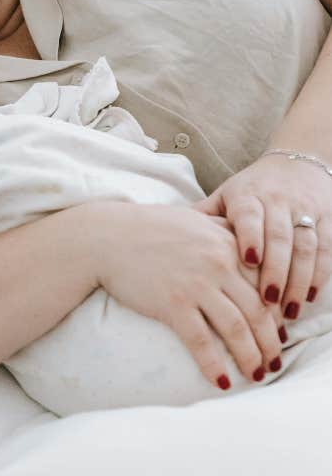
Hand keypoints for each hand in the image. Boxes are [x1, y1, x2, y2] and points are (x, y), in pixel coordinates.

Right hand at [91, 201, 284, 387]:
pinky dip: (213, 364)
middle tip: (274, 362)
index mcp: (229, 244)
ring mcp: (196, 286)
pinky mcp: (172, 304)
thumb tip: (242, 246)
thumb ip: (223, 230)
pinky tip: (221, 382)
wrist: (107, 237)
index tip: (279, 334)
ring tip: (256, 375)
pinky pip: (200, 341)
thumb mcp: (195, 220)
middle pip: (258, 311)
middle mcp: (219, 265)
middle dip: (270, 342)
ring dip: (250, 357)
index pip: (265, 284)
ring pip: (236, 328)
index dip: (276, 314)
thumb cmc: (147, 228)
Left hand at [192, 154, 331, 320]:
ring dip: (298, 280)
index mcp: (248, 196)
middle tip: (267, 303)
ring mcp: (306, 210)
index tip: (247, 262)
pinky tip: (308, 297)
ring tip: (288, 312)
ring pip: (305, 247)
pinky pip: (327, 248)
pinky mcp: (328, 218)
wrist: (297, 163)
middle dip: (276, 271)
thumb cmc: (250, 190)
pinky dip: (320, 274)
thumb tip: (160, 233)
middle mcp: (279, 202)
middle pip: (281, 238)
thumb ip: (201, 217)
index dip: (251, 237)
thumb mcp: (223, 197)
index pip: (250, 216)